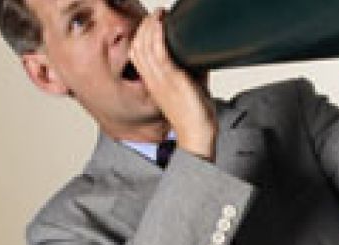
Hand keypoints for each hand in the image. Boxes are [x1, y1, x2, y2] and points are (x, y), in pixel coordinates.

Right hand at [130, 9, 215, 161]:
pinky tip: (161, 24)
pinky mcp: (172, 79)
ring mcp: (160, 80)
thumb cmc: (194, 116)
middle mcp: (152, 80)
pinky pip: (159, 52)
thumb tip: (201, 58)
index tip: (151, 24)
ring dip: (151, 26)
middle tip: (155, 15)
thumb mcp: (190, 88)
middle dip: (145, 26)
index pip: (137, 54)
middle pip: (138, 46)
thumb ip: (192, 73)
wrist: (197, 134)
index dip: (141, 36)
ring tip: (158, 15)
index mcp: (153, 83)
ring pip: (145, 45)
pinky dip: (158, 34)